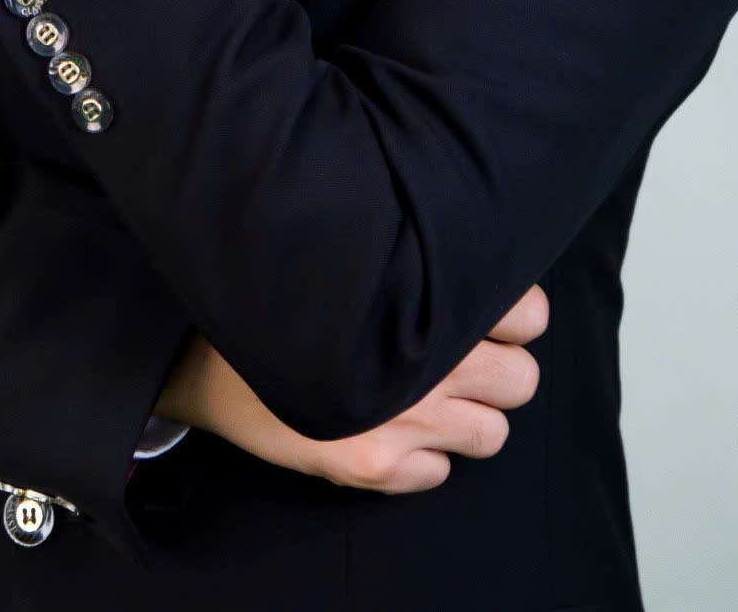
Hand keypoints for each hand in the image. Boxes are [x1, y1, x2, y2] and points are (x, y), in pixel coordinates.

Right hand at [159, 285, 548, 492]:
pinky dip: (424, 459)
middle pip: (522, 380)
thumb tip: (477, 264)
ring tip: (430, 399)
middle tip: (465, 361)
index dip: (515, 315)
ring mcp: (404, 421)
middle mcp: (424, 364)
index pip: (529, 314)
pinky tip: (390, 429)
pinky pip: (440, 474)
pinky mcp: (376, 467)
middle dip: (499, 370)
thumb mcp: (357, 264)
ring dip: (469, 419)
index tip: (492, 315)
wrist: (209, 360)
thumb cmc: (287, 301)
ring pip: (493, 434)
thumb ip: (414, 266)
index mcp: (421, 300)